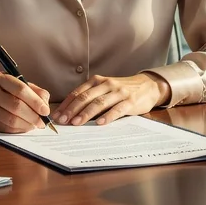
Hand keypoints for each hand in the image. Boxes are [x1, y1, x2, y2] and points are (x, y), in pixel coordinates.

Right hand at [0, 72, 50, 132]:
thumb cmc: (5, 90)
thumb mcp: (19, 84)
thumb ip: (35, 91)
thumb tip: (45, 105)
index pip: (20, 90)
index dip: (35, 102)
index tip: (45, 111)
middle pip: (16, 106)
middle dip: (33, 116)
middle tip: (43, 122)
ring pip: (11, 120)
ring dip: (27, 125)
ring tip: (35, 125)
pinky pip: (6, 129)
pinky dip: (19, 130)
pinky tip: (24, 127)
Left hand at [52, 72, 169, 126]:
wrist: (148, 86)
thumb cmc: (122, 90)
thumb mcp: (105, 89)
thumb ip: (91, 97)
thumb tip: (71, 112)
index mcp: (97, 81)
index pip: (78, 93)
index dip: (66, 104)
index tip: (57, 115)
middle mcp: (106, 84)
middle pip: (85, 97)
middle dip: (72, 109)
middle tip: (63, 121)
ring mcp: (118, 92)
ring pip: (99, 103)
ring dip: (86, 113)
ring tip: (76, 123)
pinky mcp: (130, 101)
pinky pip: (117, 109)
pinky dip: (108, 116)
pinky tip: (100, 123)